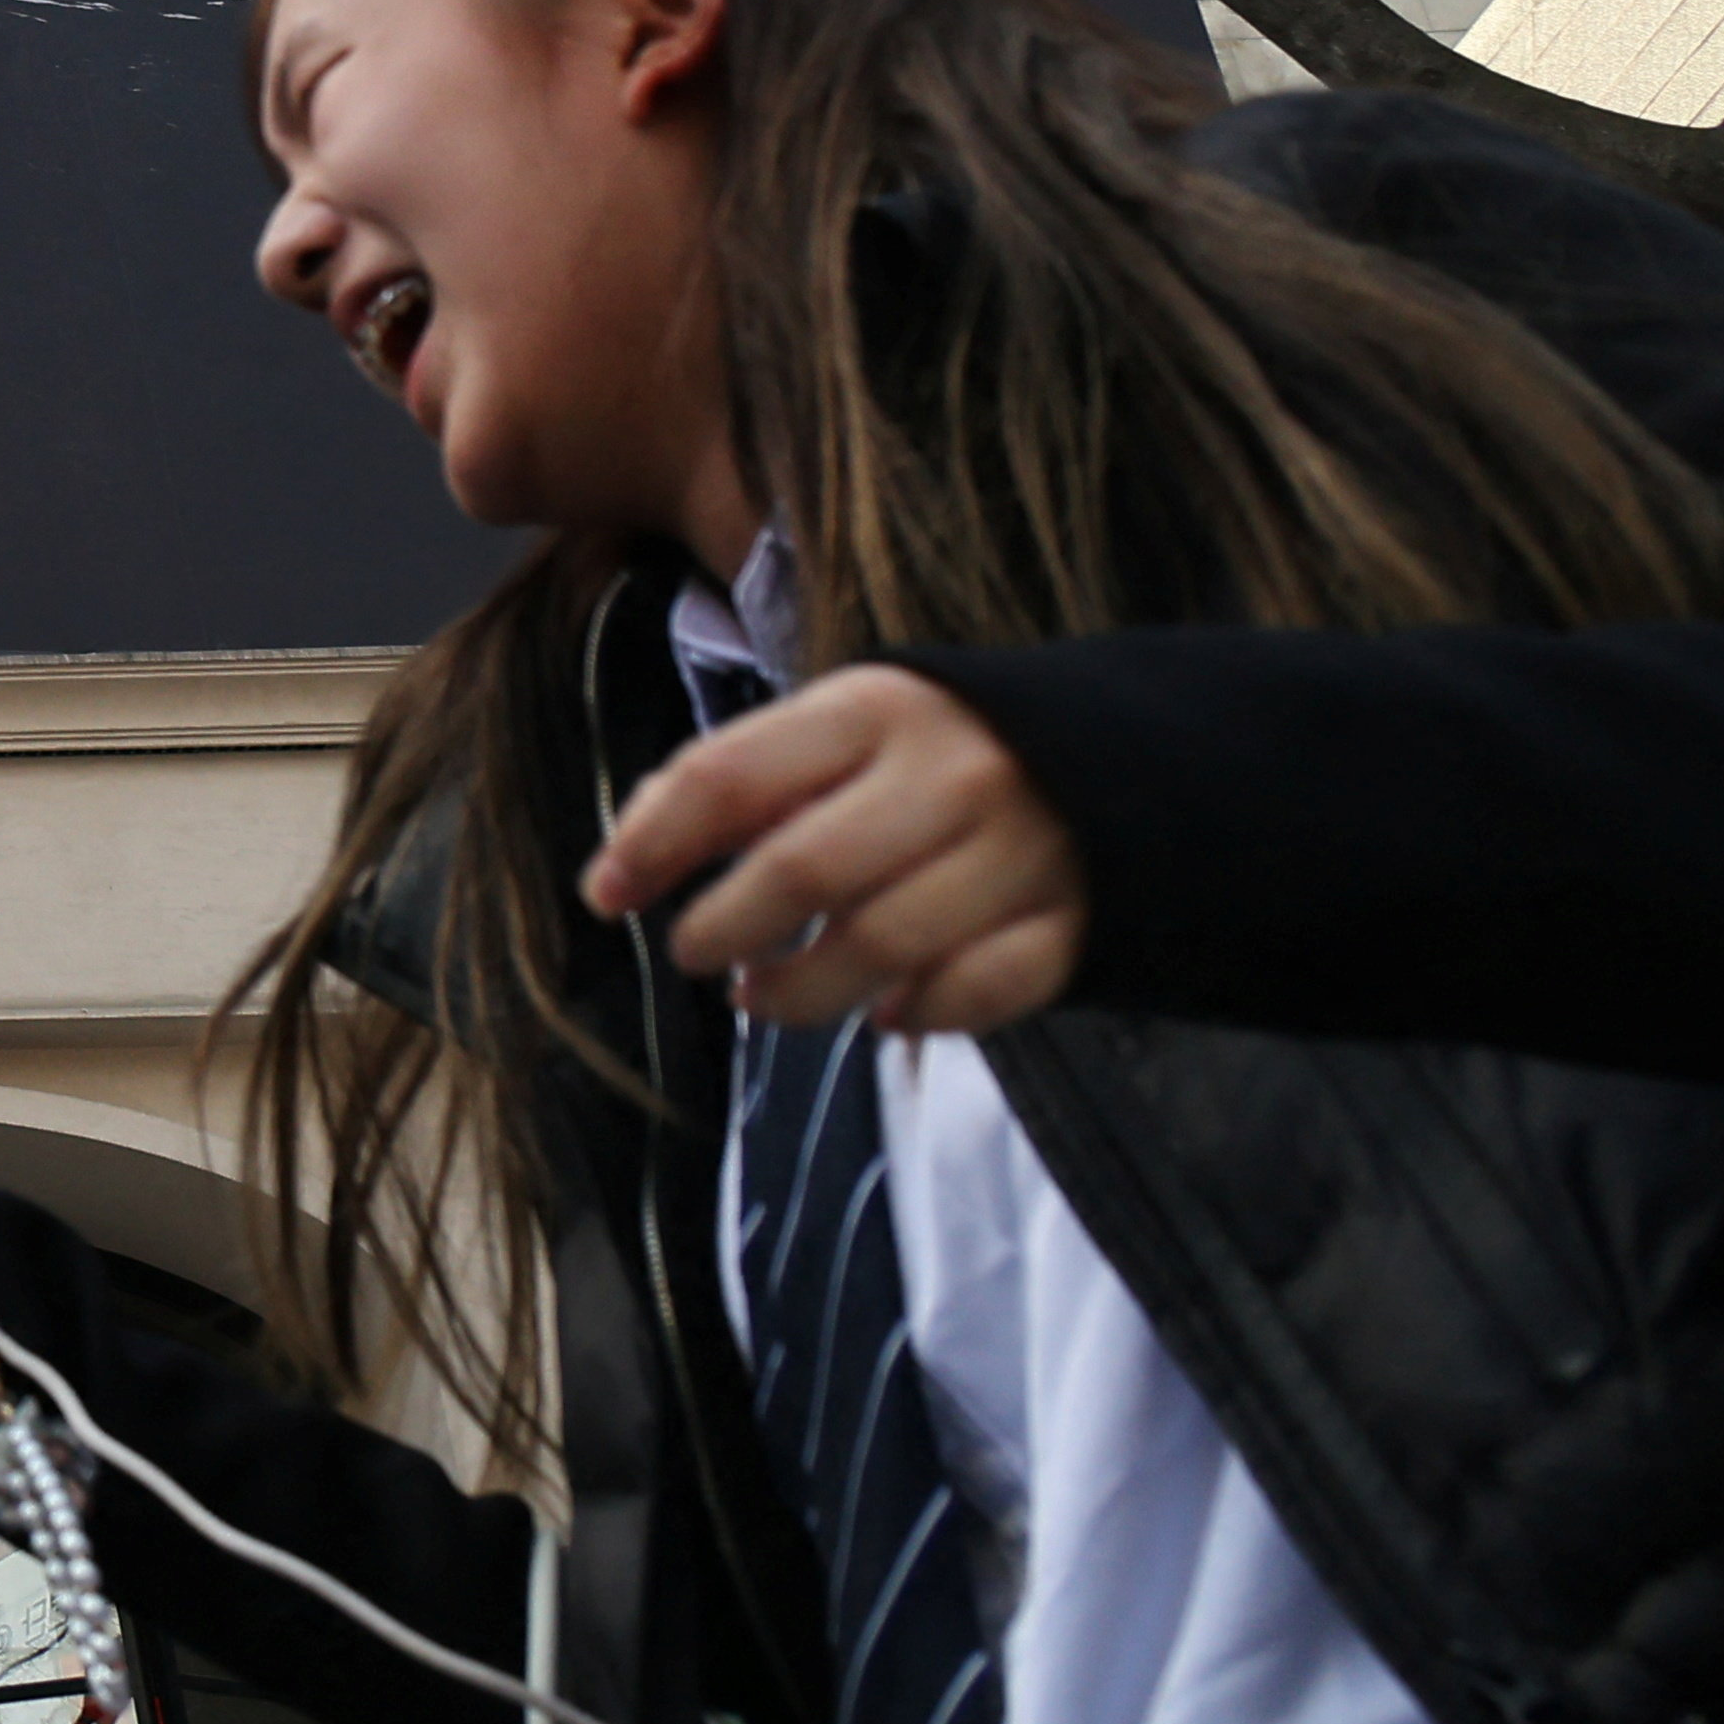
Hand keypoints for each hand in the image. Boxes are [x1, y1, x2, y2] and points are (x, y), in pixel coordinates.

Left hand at [591, 664, 1089, 1035]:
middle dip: (724, 927)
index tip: (603, 894)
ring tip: (763, 994)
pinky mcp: (1072, 921)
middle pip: (802, 871)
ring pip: (882, 946)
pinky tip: (883, 1013)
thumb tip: (625, 860)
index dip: (651, 842)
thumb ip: (743, 779)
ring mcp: (1019, 850)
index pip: (730, 776)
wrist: (1119, 753)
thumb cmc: (931, 752)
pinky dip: (918, 1015)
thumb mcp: (840, 729)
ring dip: (801, 991)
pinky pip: (977, 992)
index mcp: (871, 709)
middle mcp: (948, 774)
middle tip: (693, 951)